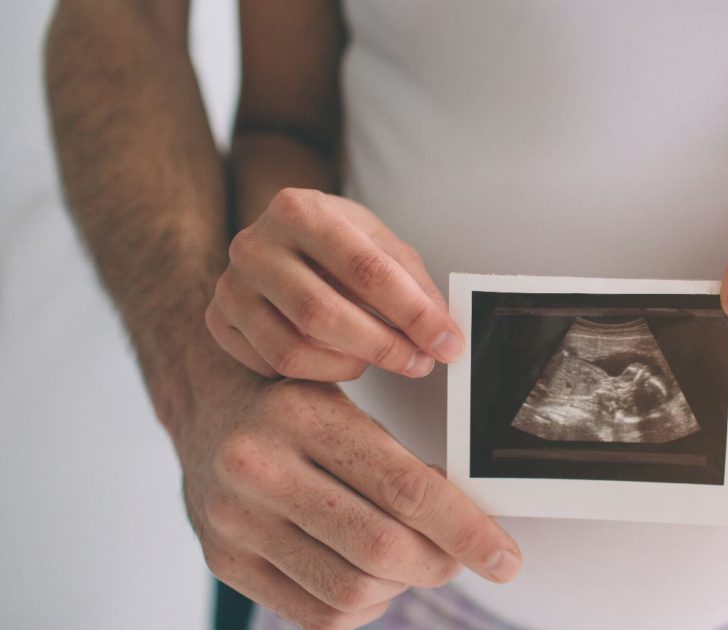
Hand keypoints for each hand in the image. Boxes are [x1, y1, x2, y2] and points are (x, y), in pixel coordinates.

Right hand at [178, 375, 521, 628]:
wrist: (207, 414)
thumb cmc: (292, 408)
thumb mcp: (345, 405)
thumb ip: (400, 458)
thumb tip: (471, 516)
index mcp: (301, 416)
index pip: (405, 487)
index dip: (466, 529)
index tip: (505, 556)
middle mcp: (259, 468)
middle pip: (382, 546)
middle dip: (441, 562)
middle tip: (463, 556)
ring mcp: (235, 521)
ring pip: (352, 589)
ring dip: (403, 585)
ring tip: (413, 559)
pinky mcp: (223, 562)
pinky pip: (316, 615)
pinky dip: (364, 606)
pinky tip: (373, 579)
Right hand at [206, 188, 463, 380]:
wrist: (279, 241)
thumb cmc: (339, 245)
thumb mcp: (382, 246)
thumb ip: (417, 286)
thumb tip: (445, 336)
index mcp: (299, 210)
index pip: (366, 269)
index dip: (413, 313)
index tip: (447, 343)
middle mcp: (254, 245)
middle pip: (323, 314)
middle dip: (383, 347)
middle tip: (421, 363)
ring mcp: (230, 285)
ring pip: (292, 350)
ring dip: (348, 366)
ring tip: (378, 359)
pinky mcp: (218, 321)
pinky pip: (271, 367)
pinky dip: (314, 373)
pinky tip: (338, 358)